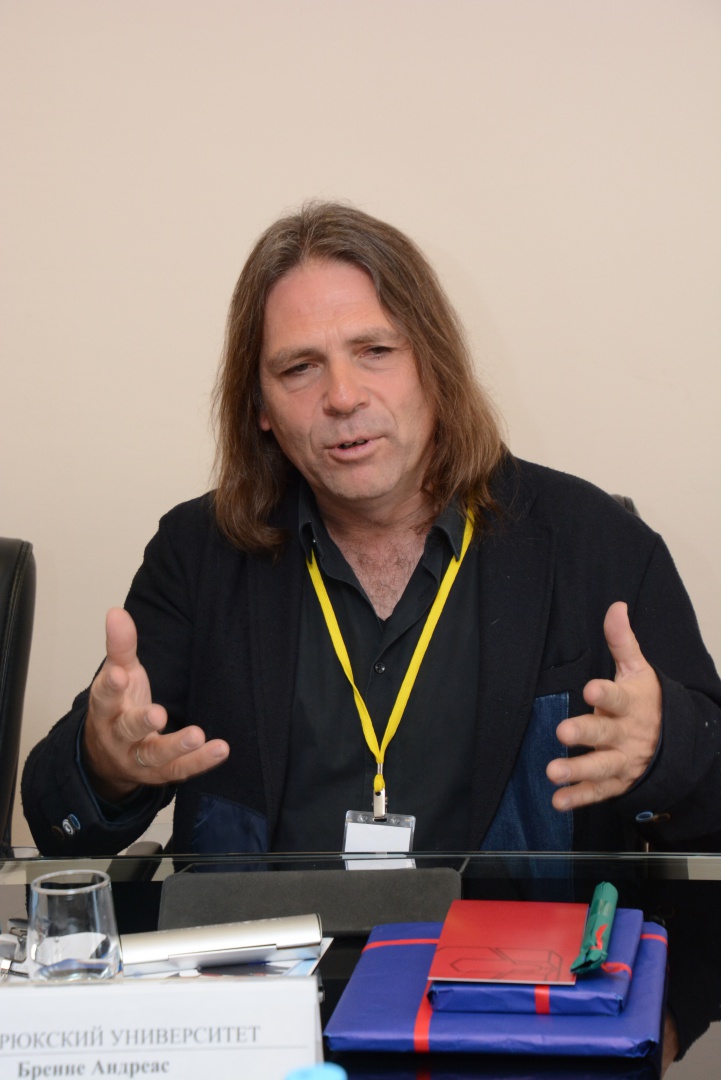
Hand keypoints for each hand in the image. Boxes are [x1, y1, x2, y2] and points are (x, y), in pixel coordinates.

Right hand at [83, 607, 229, 801]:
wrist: (107, 757)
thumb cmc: (119, 706)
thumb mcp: (119, 674)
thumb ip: (121, 645)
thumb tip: (116, 611)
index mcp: (105, 708)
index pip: (104, 697)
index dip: (111, 686)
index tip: (119, 675)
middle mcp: (117, 736)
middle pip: (127, 729)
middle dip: (141, 722)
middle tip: (158, 714)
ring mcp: (137, 758)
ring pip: (154, 755)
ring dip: (176, 747)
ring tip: (197, 735)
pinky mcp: (159, 774)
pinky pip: (180, 770)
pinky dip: (200, 762)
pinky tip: (220, 749)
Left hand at [546, 601, 661, 810]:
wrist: (674, 742)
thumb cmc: (646, 700)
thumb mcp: (637, 670)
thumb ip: (622, 642)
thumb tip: (616, 606)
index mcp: (630, 703)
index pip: (618, 696)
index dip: (605, 692)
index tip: (590, 687)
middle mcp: (626, 734)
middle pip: (605, 732)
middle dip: (585, 732)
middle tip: (563, 731)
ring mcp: (622, 760)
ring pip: (600, 766)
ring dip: (576, 770)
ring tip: (553, 772)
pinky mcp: (616, 782)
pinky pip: (597, 792)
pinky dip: (578, 798)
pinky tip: (558, 801)